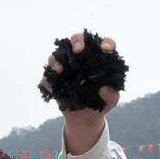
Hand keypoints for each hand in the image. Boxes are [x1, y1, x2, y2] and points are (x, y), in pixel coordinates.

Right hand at [41, 33, 120, 154]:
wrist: (85, 118)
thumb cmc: (101, 103)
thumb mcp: (111, 101)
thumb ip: (112, 95)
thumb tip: (105, 89)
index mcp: (98, 59)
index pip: (104, 43)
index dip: (106, 43)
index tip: (106, 49)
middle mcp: (81, 58)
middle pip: (77, 40)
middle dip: (77, 42)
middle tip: (78, 51)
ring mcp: (66, 66)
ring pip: (58, 55)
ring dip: (57, 60)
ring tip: (60, 70)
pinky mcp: (55, 79)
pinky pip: (48, 75)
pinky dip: (48, 78)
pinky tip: (51, 84)